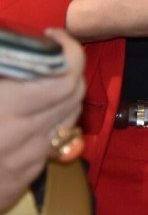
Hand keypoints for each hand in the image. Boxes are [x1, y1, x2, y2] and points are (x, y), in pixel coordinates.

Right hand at [0, 29, 84, 212]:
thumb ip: (0, 65)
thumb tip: (6, 46)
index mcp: (5, 110)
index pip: (66, 78)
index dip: (69, 50)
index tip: (52, 36)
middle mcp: (23, 136)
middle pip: (74, 95)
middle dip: (69, 68)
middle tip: (48, 55)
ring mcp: (27, 161)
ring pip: (69, 117)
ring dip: (64, 94)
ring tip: (41, 81)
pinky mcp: (24, 178)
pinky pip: (53, 142)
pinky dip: (51, 121)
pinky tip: (30, 113)